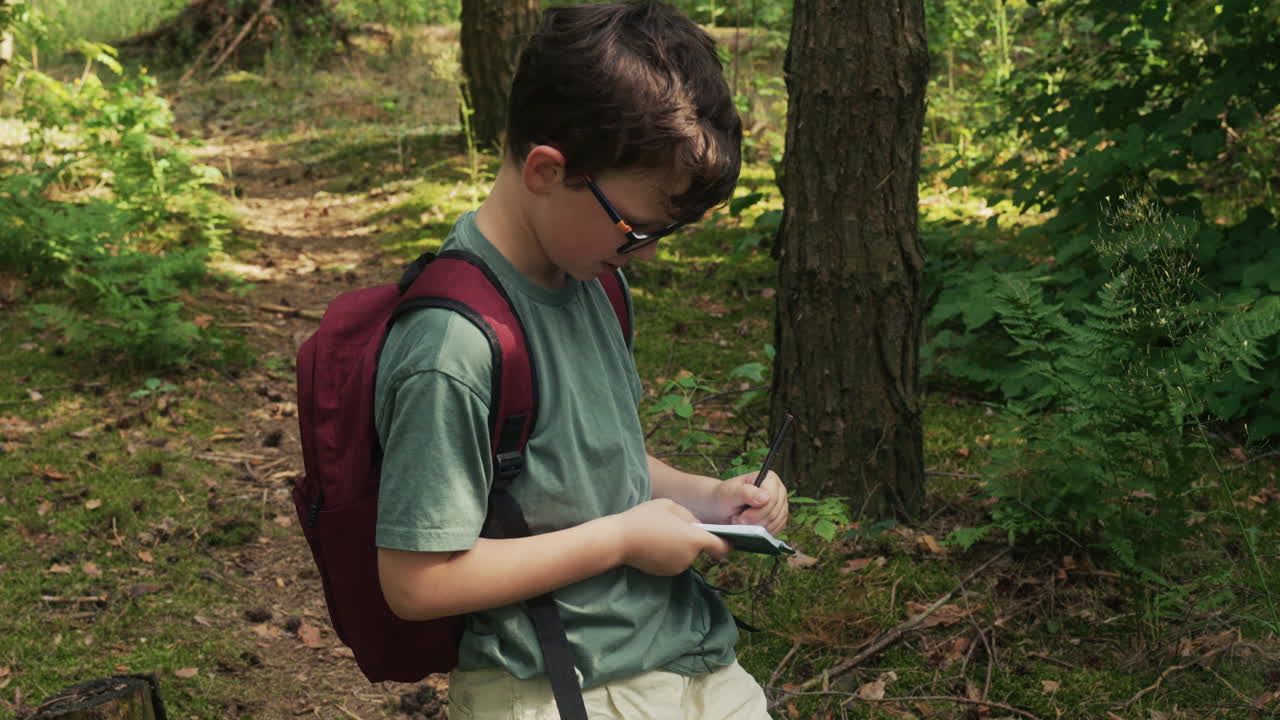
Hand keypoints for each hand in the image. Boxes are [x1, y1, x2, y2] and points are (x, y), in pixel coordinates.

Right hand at [616, 499, 731, 575]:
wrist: (619, 540)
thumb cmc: (645, 518)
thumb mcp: (671, 506)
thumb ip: (690, 516)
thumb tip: (698, 525)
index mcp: (695, 539)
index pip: (722, 547)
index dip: (728, 543)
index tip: (730, 539)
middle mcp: (690, 557)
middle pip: (701, 548)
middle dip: (695, 538)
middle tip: (677, 525)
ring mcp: (677, 567)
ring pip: (687, 554)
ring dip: (682, 546)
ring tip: (662, 532)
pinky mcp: (665, 572)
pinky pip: (675, 561)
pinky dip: (671, 553)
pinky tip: (656, 543)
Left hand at [710, 471, 788, 536]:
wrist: (721, 508)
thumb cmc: (724, 497)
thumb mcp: (729, 493)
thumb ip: (746, 493)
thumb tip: (765, 498)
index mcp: (769, 478)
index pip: (772, 498)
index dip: (757, 511)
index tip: (740, 517)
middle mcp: (779, 491)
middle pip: (774, 512)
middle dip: (754, 521)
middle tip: (737, 521)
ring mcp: (781, 506)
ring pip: (775, 523)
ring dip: (757, 528)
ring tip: (741, 523)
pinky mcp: (779, 520)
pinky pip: (776, 530)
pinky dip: (761, 533)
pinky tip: (749, 530)